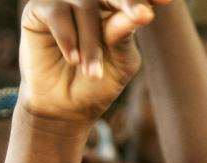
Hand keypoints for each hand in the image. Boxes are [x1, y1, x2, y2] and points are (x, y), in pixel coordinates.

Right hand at [18, 0, 166, 123]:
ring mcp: (65, 0)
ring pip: (84, 5)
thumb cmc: (97, 83)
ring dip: (91, 41)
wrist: (63, 108)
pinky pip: (57, 13)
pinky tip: (72, 59)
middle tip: (141, 16)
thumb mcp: (120, 61)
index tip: (167, 2)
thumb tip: (142, 13)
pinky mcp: (39, 9)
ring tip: (92, 72)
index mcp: (117, 6)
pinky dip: (67, 37)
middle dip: (128, 1)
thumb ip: (125, 35)